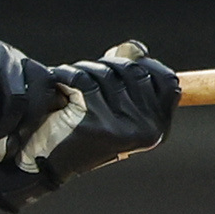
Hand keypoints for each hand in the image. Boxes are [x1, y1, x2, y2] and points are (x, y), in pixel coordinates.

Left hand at [0, 44, 179, 197]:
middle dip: (108, 65)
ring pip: (105, 73)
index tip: (124, 60)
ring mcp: (120, 126)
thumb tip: (135, 48)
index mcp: (157, 129)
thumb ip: (130, 81)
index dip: (147, 64)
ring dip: (83, 70)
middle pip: (134, 71)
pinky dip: (65, 77)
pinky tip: (59, 86)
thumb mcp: (115, 112)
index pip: (167, 82)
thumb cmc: (81, 134)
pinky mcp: (93, 121)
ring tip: (70, 86)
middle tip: (87, 76)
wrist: (46, 165)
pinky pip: (81, 80)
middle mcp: (145, 129)